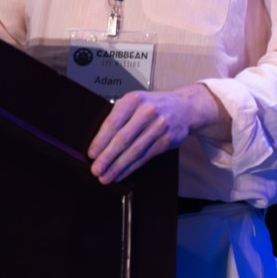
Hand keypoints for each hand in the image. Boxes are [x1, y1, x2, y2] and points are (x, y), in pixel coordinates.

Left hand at [87, 84, 229, 183]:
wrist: (184, 107)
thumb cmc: (153, 105)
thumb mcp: (134, 102)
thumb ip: (118, 117)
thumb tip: (98, 143)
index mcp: (133, 100)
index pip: (113, 123)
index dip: (101, 141)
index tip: (92, 154)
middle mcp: (147, 112)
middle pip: (123, 139)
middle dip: (107, 157)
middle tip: (96, 170)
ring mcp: (159, 127)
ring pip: (134, 151)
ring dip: (118, 166)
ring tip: (106, 177)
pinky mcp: (167, 140)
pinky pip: (145, 157)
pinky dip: (131, 167)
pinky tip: (121, 174)